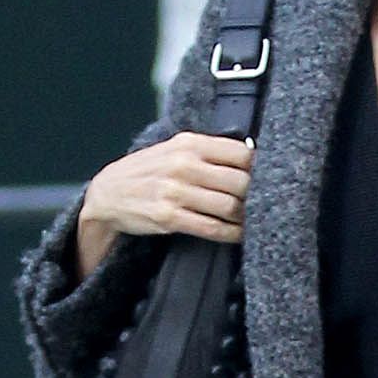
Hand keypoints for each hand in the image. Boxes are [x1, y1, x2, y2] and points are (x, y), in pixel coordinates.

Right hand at [73, 132, 252, 279]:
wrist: (108, 192)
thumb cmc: (149, 171)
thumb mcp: (175, 149)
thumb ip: (209, 151)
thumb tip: (252, 157)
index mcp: (190, 144)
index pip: (242, 153)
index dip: (261, 169)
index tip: (270, 180)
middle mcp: (183, 165)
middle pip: (241, 182)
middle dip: (257, 197)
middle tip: (266, 205)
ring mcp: (175, 192)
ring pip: (230, 207)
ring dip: (247, 218)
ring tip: (254, 221)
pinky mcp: (169, 217)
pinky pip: (212, 228)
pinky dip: (232, 234)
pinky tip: (239, 234)